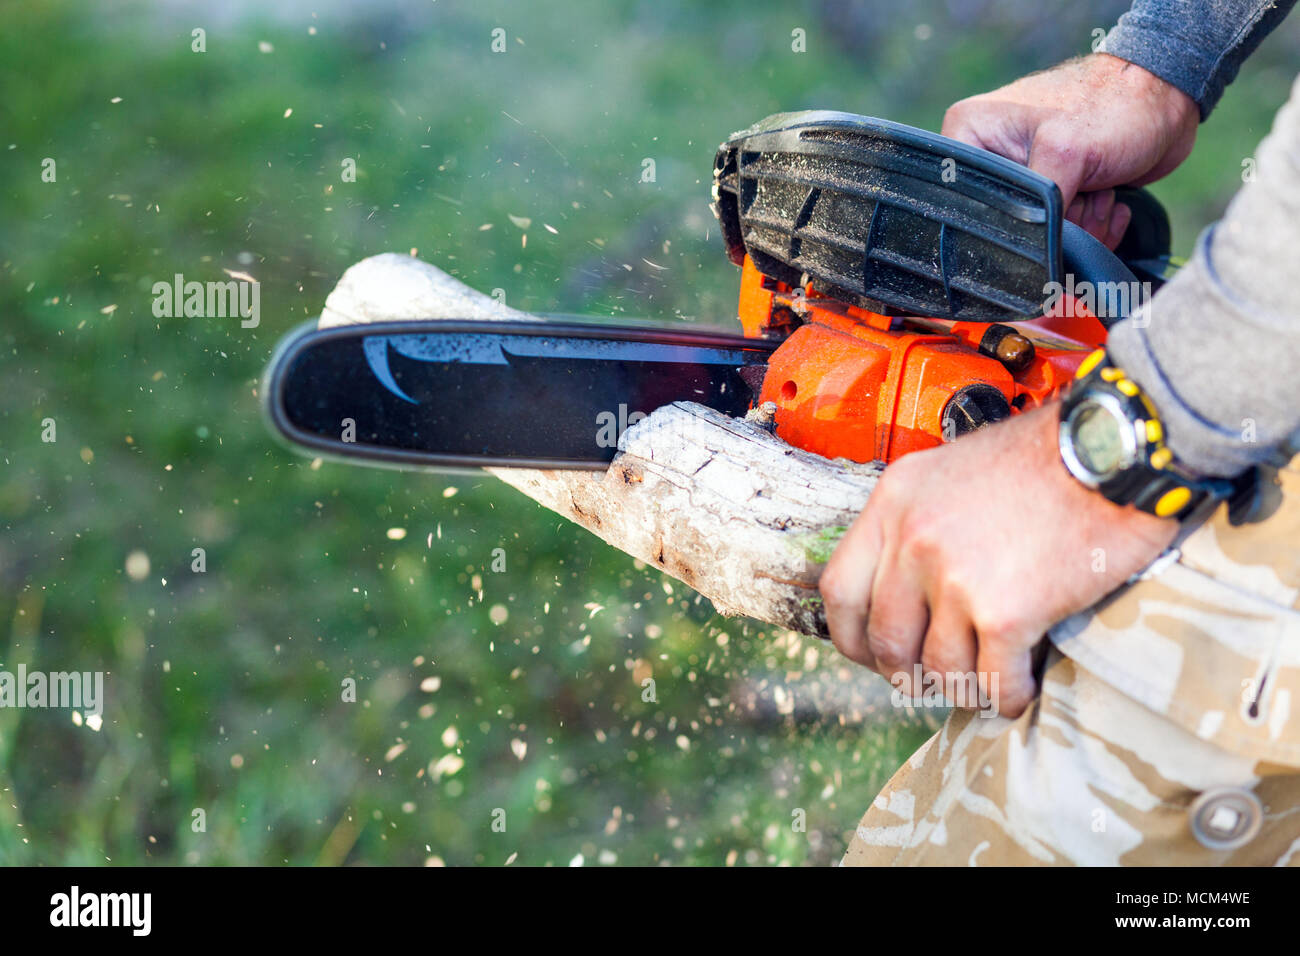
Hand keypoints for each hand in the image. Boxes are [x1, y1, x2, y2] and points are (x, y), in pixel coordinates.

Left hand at [818, 405, 1176, 716]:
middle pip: (884, 639)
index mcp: (894, 502)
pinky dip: (1007, 694)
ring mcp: (955, 577)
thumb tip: (907, 583)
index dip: (852, 636)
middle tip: (932, 679)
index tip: (873, 652)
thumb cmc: (1047, 456)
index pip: (839, 589)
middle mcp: (913, 539)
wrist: (1113, 451)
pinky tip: (1021, 686)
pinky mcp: (1005, 611)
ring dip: (964, 684)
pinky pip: (992, 680)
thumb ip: (920, 519)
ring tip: (986, 679)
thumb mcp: (953, 469)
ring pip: (939, 666)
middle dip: (906, 673)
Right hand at [941, 53, 1197, 247]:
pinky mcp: (1054, 190)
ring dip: (1081, 224)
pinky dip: (1092, 225)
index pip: (965, 199)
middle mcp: (989, 153)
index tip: (1047, 205)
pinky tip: (1109, 197)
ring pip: (1041, 234)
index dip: (1006, 216)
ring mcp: (1023, 173)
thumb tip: (1032, 254)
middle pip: (1007, 222)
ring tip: (1102, 189)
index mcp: (970, 132)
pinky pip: (1063, 233)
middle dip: (1056, 222)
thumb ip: (1036, 207)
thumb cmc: (1117, 104)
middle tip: (1085, 192)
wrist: (1169, 96)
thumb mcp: (1064, 152)